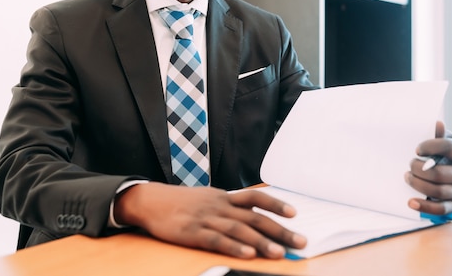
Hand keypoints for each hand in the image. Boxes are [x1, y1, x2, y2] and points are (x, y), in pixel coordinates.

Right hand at [114, 182, 306, 258]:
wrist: (151, 201)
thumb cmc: (183, 203)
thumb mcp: (209, 198)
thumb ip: (230, 207)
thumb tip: (255, 216)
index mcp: (224, 197)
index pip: (255, 198)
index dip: (276, 204)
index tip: (295, 214)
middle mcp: (219, 206)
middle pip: (255, 217)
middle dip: (280, 231)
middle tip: (300, 242)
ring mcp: (206, 218)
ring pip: (239, 230)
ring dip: (261, 241)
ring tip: (278, 253)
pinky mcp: (192, 232)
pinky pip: (216, 240)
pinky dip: (233, 247)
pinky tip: (247, 254)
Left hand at [405, 121, 451, 214]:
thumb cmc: (446, 154)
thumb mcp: (444, 141)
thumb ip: (439, 135)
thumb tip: (438, 124)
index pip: (448, 147)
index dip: (430, 147)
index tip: (416, 150)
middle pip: (440, 174)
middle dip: (419, 170)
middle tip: (409, 164)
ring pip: (438, 191)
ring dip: (418, 185)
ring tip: (407, 177)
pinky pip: (441, 209)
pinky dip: (425, 207)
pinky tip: (411, 202)